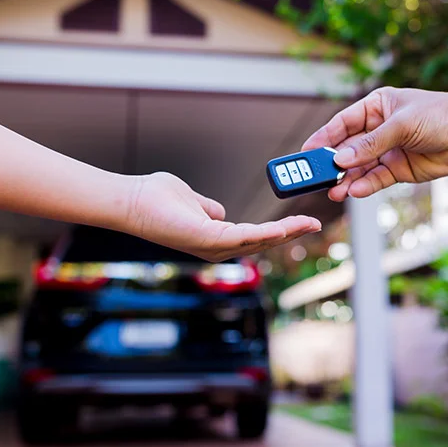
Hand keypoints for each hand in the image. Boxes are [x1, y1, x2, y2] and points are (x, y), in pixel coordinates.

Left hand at [125, 172, 320, 261]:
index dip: (280, 232)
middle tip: (316, 224)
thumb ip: (208, 209)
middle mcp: (215, 248)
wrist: (131, 200)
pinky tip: (283, 229)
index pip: (254, 238)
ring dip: (285, 234)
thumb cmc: (156, 199)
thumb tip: (219, 212)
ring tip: (308, 224)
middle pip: (262, 243)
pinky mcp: (206, 240)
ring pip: (257, 242)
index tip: (303, 222)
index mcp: (214, 239)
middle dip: (291, 234)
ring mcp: (211, 247)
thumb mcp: (192, 201)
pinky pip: (242, 237)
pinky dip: (265, 234)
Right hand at [302, 87, 447, 201]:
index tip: (305, 152)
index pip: (342, 123)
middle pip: (347, 148)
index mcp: (376, 106)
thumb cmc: (441, 115)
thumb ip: (371, 143)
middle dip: (331, 163)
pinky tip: (353, 191)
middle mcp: (379, 129)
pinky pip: (376, 179)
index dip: (323, 138)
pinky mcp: (399, 169)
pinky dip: (364, 186)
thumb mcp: (402, 124)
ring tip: (333, 191)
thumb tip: (341, 159)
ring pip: (359, 167)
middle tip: (313, 178)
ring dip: (346, 179)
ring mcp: (388, 150)